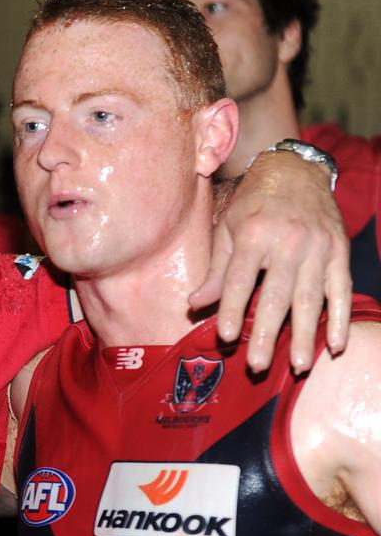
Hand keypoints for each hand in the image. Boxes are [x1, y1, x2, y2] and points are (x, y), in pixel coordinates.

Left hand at [189, 150, 350, 372]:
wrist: (296, 170)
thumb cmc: (254, 201)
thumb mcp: (228, 227)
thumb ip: (216, 269)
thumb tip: (195, 305)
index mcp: (255, 234)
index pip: (241, 279)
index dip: (233, 309)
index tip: (226, 336)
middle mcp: (289, 242)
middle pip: (277, 296)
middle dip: (267, 333)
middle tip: (257, 365)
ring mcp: (319, 249)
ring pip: (311, 299)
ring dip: (304, 335)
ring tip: (297, 366)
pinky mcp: (340, 253)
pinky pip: (341, 291)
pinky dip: (340, 319)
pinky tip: (336, 345)